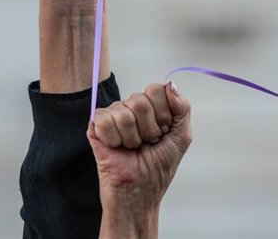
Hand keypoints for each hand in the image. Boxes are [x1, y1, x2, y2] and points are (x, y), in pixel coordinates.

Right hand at [87, 83, 192, 237]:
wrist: (139, 192)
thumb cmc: (158, 168)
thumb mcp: (181, 137)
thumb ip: (182, 107)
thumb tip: (170, 84)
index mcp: (151, 107)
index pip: (156, 89)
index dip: (163, 113)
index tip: (163, 132)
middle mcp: (131, 107)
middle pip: (139, 99)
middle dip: (148, 129)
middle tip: (147, 143)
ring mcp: (113, 115)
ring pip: (122, 111)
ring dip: (131, 138)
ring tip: (132, 148)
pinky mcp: (95, 126)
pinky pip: (104, 120)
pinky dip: (114, 139)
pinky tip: (117, 148)